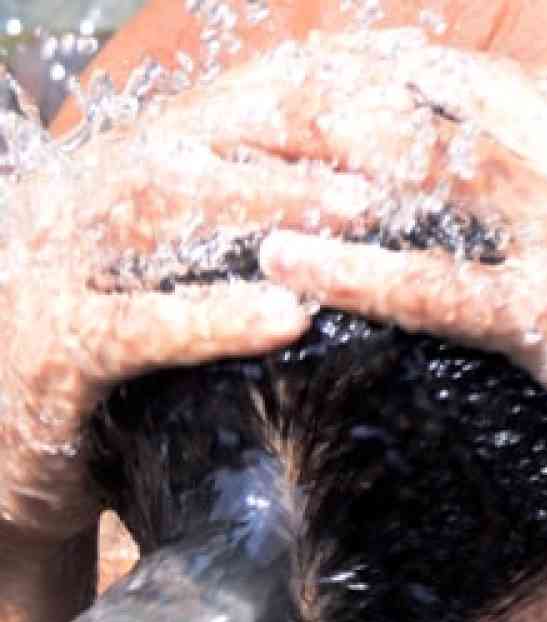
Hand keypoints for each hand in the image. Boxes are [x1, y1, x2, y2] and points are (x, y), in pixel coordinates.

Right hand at [0, 86, 383, 543]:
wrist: (3, 462)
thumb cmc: (111, 374)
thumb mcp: (162, 290)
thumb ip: (226, 247)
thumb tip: (360, 218)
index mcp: (99, 181)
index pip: (199, 122)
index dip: (290, 114)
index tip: (386, 122)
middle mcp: (67, 209)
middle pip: (183, 152)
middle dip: (288, 151)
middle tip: (389, 166)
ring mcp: (47, 276)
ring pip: (153, 215)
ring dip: (263, 209)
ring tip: (357, 220)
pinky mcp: (49, 356)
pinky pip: (132, 327)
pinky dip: (212, 318)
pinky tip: (286, 317)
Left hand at [181, 32, 546, 529]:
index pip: (507, 81)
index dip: (419, 83)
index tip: (355, 88)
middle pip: (451, 104)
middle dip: (352, 100)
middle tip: (273, 107)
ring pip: (428, 173)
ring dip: (328, 164)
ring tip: (246, 161)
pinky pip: (435, 284)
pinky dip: (349, 269)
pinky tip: (285, 263)